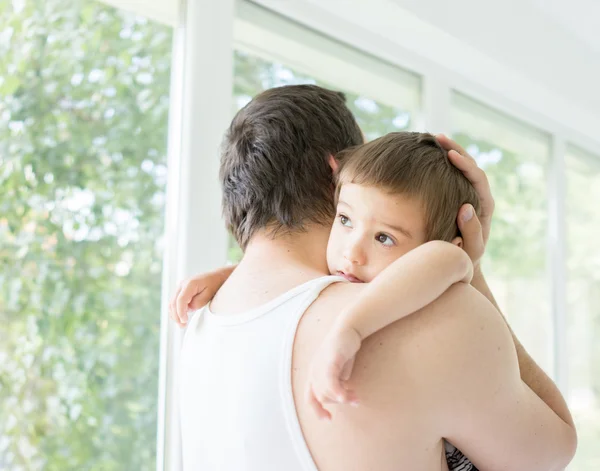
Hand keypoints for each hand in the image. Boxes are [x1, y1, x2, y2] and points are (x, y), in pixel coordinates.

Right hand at [169, 266, 233, 326]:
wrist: (216, 276)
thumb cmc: (214, 284)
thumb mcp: (209, 294)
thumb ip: (198, 302)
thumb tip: (189, 309)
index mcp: (190, 284)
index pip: (180, 300)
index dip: (180, 312)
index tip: (184, 321)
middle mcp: (182, 284)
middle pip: (174, 302)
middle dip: (176, 316)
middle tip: (182, 326)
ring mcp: (180, 287)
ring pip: (172, 303)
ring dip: (175, 314)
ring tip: (181, 324)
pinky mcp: (181, 291)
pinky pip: (174, 302)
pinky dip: (176, 310)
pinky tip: (180, 317)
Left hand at [305, 324, 360, 420]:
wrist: (348, 328)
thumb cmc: (343, 349)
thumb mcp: (337, 370)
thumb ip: (335, 383)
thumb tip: (339, 397)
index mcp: (313, 373)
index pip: (310, 397)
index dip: (317, 410)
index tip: (328, 419)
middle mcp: (314, 370)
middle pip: (322, 396)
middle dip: (338, 403)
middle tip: (354, 400)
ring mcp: (320, 365)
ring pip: (327, 391)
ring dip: (343, 398)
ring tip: (356, 398)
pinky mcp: (331, 359)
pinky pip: (331, 380)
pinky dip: (337, 391)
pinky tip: (345, 397)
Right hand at [436, 134, 494, 265]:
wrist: (462, 263)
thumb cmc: (466, 259)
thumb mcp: (471, 250)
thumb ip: (472, 232)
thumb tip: (466, 207)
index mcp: (483, 205)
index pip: (477, 177)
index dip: (465, 164)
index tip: (449, 154)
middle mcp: (476, 196)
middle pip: (469, 166)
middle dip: (455, 149)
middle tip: (438, 137)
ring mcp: (465, 195)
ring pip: (459, 169)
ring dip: (447, 152)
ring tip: (432, 140)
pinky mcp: (453, 197)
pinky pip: (448, 177)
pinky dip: (438, 165)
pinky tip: (424, 157)